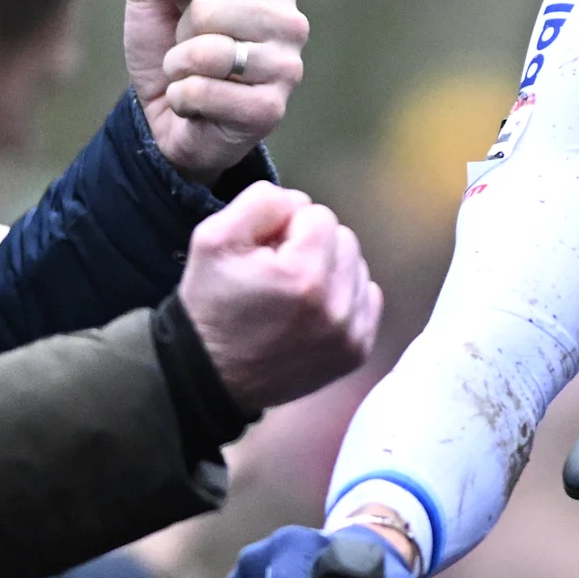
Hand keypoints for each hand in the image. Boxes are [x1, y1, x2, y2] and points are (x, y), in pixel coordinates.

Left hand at [127, 0, 306, 179]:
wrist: (165, 109)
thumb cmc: (169, 42)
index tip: (194, 11)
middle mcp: (292, 23)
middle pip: (209, 8)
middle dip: (182, 32)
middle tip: (194, 48)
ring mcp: (287, 69)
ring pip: (207, 52)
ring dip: (179, 65)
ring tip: (192, 74)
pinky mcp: (269, 110)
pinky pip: (202, 91)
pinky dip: (181, 97)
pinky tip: (195, 104)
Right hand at [179, 183, 381, 408]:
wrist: (211, 375)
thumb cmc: (210, 304)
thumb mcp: (213, 237)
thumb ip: (262, 201)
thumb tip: (299, 202)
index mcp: (304, 275)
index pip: (318, 215)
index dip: (286, 227)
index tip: (264, 253)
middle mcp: (337, 306)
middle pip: (344, 239)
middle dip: (311, 247)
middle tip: (277, 272)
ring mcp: (351, 333)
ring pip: (357, 268)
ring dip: (329, 270)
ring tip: (293, 293)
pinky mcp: (357, 351)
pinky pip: (368, 299)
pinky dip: (344, 297)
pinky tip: (312, 310)